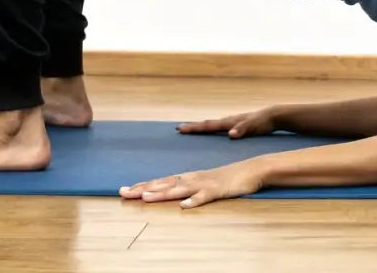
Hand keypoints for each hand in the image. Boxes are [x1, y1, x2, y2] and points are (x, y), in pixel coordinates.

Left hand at [120, 160, 263, 207]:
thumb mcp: (205, 183)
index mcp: (188, 177)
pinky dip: (195, 201)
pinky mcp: (219, 190)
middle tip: (123, 192)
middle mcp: (193, 178)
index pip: (161, 182)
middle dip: (143, 188)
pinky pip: (205, 197)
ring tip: (146, 197)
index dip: (142, 185)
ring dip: (163, 193)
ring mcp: (205, 183)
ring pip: (180, 189)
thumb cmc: (228, 178)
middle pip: (164, 184)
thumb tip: (173, 197)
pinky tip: (185, 206)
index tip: (124, 190)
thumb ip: (189, 189)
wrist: (253, 169)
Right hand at [176, 107, 276, 138]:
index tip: (181, 128)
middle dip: (194, 127)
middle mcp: (228, 121)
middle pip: (207, 124)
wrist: (273, 116)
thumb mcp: (254, 126)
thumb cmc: (263, 122)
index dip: (195, 128)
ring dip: (201, 127)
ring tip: (191, 129)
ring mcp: (232, 123)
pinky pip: (220, 128)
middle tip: (179, 128)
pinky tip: (211, 133)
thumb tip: (230, 134)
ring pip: (213, 125)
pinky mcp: (237, 126)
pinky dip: (212, 129)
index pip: (209, 125)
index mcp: (229, 122)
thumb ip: (243, 129)